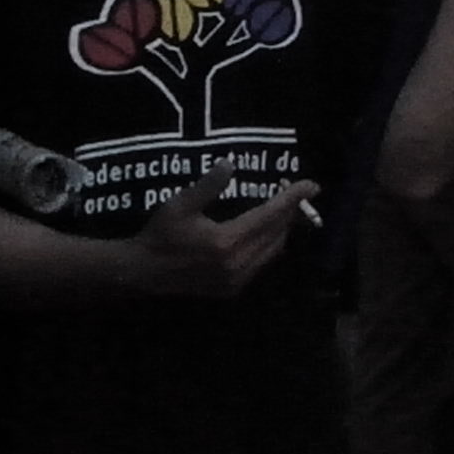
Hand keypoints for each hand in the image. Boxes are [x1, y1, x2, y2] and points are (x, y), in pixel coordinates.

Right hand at [133, 177, 313, 297]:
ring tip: (287, 209)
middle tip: (299, 193)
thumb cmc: (160, 235)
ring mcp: (236, 280)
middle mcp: (237, 264)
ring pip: (273, 250)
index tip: (312, 184)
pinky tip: (268, 232)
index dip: (292, 198)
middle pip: (276, 233)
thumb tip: (230, 164)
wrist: (141, 273)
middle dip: (291, 212)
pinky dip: (270, 245)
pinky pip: (261, 264)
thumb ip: (208, 186)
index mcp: (226, 242)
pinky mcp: (231, 289)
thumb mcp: (180, 205)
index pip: (270, 215)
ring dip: (282, 229)